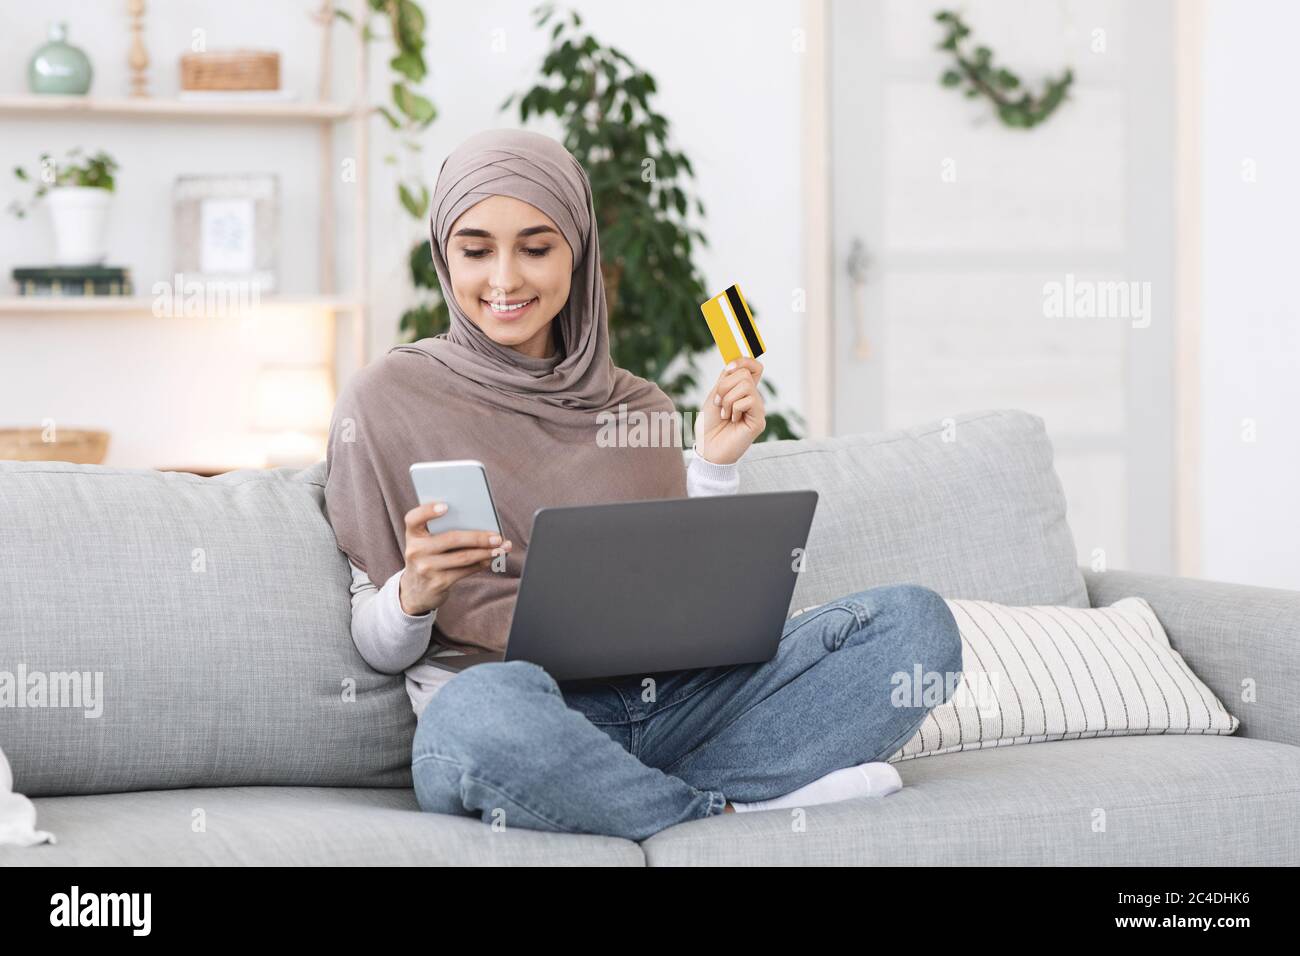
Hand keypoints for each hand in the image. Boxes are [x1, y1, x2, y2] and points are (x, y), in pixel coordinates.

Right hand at [398, 501, 512, 615]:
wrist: (415, 591)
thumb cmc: (428, 558)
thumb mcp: (426, 543)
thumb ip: (442, 531)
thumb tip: (480, 523)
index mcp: (413, 534)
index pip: (414, 518)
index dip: (428, 510)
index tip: (446, 506)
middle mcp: (416, 550)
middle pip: (451, 539)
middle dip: (478, 537)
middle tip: (497, 536)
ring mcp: (426, 568)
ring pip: (463, 557)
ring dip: (485, 552)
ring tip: (501, 548)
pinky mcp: (438, 583)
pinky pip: (465, 571)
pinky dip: (481, 563)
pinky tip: (491, 558)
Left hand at [694, 356, 765, 464]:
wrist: (707, 447)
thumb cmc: (709, 425)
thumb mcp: (715, 395)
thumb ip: (726, 379)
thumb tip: (734, 362)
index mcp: (742, 391)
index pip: (754, 367)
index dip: (743, 361)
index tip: (728, 369)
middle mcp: (753, 398)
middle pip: (746, 373)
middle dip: (725, 385)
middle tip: (718, 403)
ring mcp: (757, 409)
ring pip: (746, 385)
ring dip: (727, 399)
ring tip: (724, 414)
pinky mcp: (759, 420)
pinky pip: (748, 400)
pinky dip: (734, 408)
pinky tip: (732, 421)